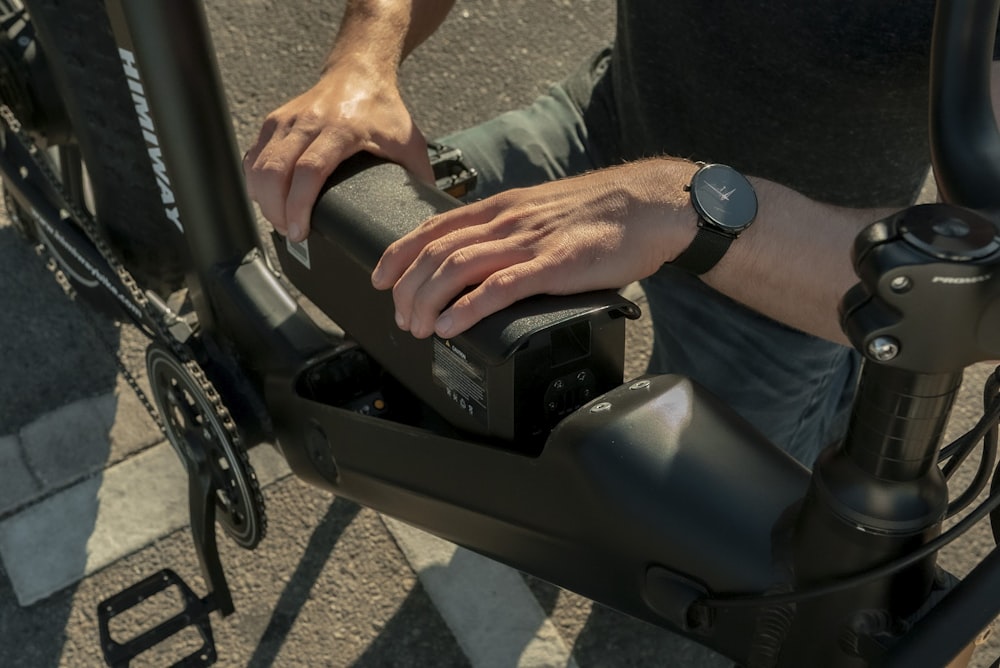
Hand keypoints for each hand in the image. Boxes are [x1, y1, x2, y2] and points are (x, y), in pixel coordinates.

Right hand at [243, 63, 434, 241]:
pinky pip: (253, 157)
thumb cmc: (384, 110)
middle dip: (276, 211)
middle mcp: (308, 121)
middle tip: (291, 234)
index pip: (308, 171)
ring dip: (264, 200)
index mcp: (341, 128)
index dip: (299, 206)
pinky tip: (268, 201)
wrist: (360, 72)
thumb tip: (425, 220)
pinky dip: (255, 183)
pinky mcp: (273, 122)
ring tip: (282, 222)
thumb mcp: (409, 143)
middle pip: (274, 171)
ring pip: (258, 166)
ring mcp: (286, 120)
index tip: (300, 232)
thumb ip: (418, 180)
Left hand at [371, 159, 698, 338]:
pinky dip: (468, 308)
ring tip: (418, 326)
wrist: (653, 205)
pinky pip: (500, 286)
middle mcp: (507, 220)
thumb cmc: (603, 212)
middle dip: (408, 286)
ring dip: (428, 300)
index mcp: (503, 207)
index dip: (399, 252)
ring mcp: (529, 242)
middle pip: (437, 251)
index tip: (381, 276)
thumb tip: (484, 263)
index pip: (435, 226)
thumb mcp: (544, 213)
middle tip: (400, 315)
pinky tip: (451, 325)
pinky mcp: (554, 266)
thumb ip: (512, 233)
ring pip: (457, 267)